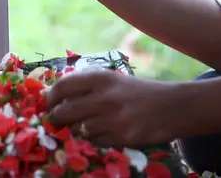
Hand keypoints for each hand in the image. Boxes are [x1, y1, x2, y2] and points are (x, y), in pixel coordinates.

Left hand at [46, 69, 184, 147]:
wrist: (173, 106)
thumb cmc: (137, 92)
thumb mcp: (112, 81)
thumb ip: (83, 86)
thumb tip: (48, 95)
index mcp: (100, 78)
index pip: (62, 87)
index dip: (50, 97)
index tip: (49, 104)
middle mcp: (104, 97)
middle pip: (64, 112)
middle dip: (58, 119)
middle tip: (60, 120)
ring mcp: (113, 119)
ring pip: (79, 130)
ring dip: (79, 130)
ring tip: (90, 125)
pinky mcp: (122, 137)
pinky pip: (96, 143)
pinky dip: (96, 140)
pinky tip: (106, 133)